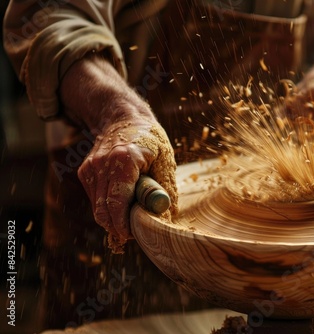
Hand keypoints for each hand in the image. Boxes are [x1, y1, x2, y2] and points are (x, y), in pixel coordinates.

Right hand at [77, 118, 176, 252]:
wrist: (123, 118)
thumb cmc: (150, 140)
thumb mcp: (165, 160)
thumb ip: (165, 189)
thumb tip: (167, 218)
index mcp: (124, 160)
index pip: (116, 203)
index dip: (123, 225)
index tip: (134, 236)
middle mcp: (102, 164)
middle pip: (103, 210)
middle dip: (118, 227)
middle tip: (134, 234)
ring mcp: (90, 168)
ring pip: (97, 207)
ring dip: (112, 219)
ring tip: (131, 220)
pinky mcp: (85, 171)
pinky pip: (95, 199)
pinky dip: (107, 207)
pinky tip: (121, 204)